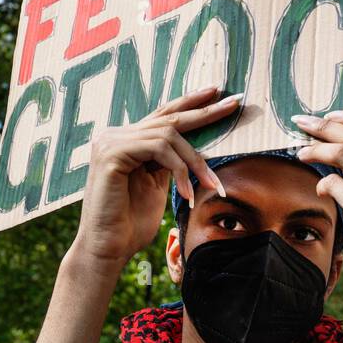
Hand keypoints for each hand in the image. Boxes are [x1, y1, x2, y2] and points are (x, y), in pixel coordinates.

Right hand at [73, 86, 239, 271]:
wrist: (109, 249)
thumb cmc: (132, 223)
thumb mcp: (157, 184)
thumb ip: (169, 162)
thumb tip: (194, 146)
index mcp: (126, 140)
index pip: (163, 114)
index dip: (191, 103)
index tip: (217, 93)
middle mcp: (114, 135)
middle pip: (168, 117)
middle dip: (205, 111)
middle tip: (233, 104)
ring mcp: (110, 141)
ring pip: (169, 135)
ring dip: (196, 162)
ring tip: (212, 186)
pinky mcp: (111, 153)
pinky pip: (159, 149)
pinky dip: (180, 170)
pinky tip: (187, 194)